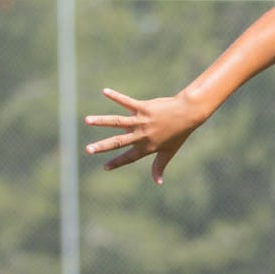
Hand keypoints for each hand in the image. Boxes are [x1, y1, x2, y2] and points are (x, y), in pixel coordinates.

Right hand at [84, 87, 203, 182]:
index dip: (117, 163)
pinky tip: (105, 91)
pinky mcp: (143, 108)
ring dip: (101, 121)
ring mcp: (141, 121)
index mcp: (147, 147)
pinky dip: (115, 96)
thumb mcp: (169, 152)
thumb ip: (159, 166)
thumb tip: (158, 182)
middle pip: (118, 142)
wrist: (187, 113)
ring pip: (117, 122)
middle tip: (88, 150)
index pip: (128, 157)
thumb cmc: (179, 133)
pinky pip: (126, 102)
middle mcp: (142, 135)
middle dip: (102, 146)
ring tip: (87, 120)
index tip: (105, 167)